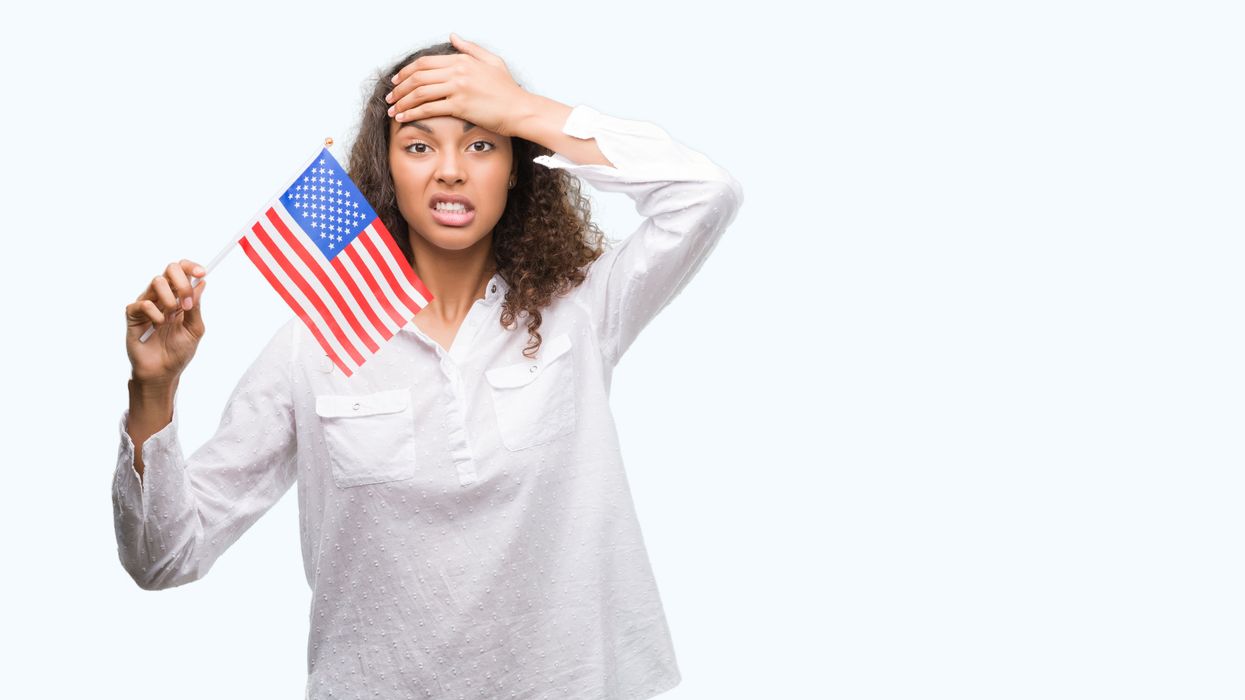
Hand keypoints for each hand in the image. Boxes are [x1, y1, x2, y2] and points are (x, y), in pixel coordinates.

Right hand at [126, 259, 207, 385]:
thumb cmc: (178, 352)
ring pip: (156, 282)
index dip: (191, 267)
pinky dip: (154, 313)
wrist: (162, 372)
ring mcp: (148, 304)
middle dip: (181, 282)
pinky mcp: (133, 315)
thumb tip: (202, 283)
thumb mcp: (194, 329)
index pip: (183, 272)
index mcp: (179, 298)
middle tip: (186, 303)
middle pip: (169, 270)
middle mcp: (163, 297)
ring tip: (172, 317)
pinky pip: (143, 303)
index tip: (202, 273)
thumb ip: (196, 306)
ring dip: (169, 297)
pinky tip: (157, 325)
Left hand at [385, 33, 533, 136]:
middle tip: (390, 96)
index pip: (425, 62)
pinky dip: (412, 112)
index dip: (407, 71)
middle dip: (400, 87)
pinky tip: (403, 117)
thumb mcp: (492, 62)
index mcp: (463, 60)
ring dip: (402, 101)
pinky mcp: (460, 105)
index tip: (398, 80)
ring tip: (393, 109)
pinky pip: (429, 108)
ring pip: (420, 92)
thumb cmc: (508, 90)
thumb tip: (453, 36)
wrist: (520, 110)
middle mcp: (458, 71)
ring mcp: (458, 88)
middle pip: (418, 76)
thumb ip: (470, 48)